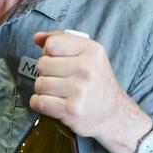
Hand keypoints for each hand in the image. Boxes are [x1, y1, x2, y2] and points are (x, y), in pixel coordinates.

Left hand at [31, 31, 149, 149]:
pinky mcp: (71, 110)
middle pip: (42, 64)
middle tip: (59, 79)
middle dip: (46, 73)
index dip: (49, 53)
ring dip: (43, 90)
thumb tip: (37, 38)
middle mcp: (86, 69)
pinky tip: (51, 103)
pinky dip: (39, 103)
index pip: (51, 44)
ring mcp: (79, 90)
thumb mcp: (88, 53)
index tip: (58, 61)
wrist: (115, 114)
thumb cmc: (97, 82)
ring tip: (58, 92)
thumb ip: (62, 40)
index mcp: (91, 51)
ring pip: (39, 84)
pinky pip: (38, 102)